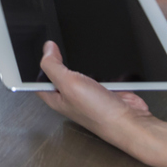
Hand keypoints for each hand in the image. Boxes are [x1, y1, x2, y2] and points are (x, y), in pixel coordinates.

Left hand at [38, 40, 155, 155]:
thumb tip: (47, 49)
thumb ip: (53, 66)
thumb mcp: (68, 84)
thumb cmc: (99, 113)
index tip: (39, 47)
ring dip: (85, 62)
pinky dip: (103, 66)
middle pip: (59, 70)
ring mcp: (87, 91)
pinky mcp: (103, 87)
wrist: (129, 120)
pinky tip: (104, 65)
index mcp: (55, 97)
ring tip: (85, 55)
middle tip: (62, 46)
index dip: (37, 63)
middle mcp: (69, 95)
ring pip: (80, 68)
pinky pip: (99, 70)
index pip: (38, 78)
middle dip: (62, 58)